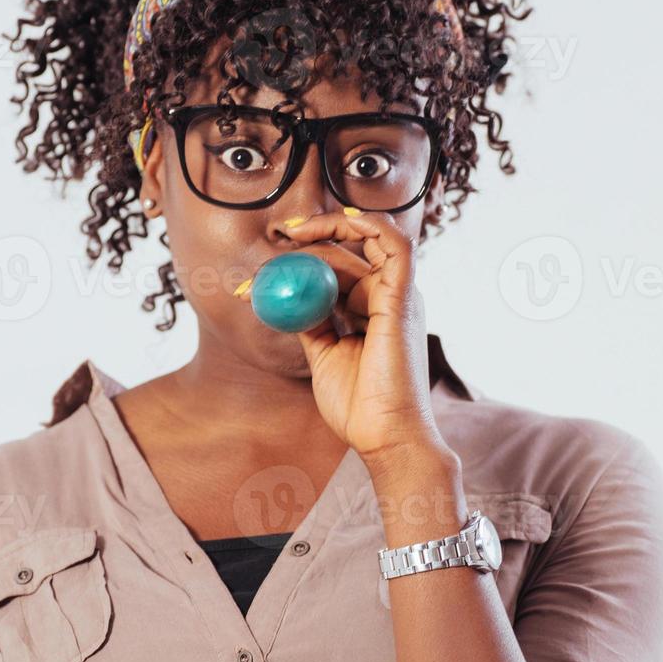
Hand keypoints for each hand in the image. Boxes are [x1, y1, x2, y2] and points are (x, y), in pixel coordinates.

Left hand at [266, 210, 448, 467]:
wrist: (384, 437)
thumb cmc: (359, 406)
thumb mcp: (323, 355)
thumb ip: (311, 322)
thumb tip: (282, 294)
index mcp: (373, 310)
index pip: (337, 270)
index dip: (299, 264)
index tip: (259, 272)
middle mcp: (390, 297)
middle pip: (345, 254)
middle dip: (299, 252)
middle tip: (261, 264)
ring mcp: (399, 295)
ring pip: (364, 242)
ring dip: (325, 232)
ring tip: (291, 240)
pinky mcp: (404, 298)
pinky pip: (394, 244)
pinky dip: (366, 225)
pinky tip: (330, 224)